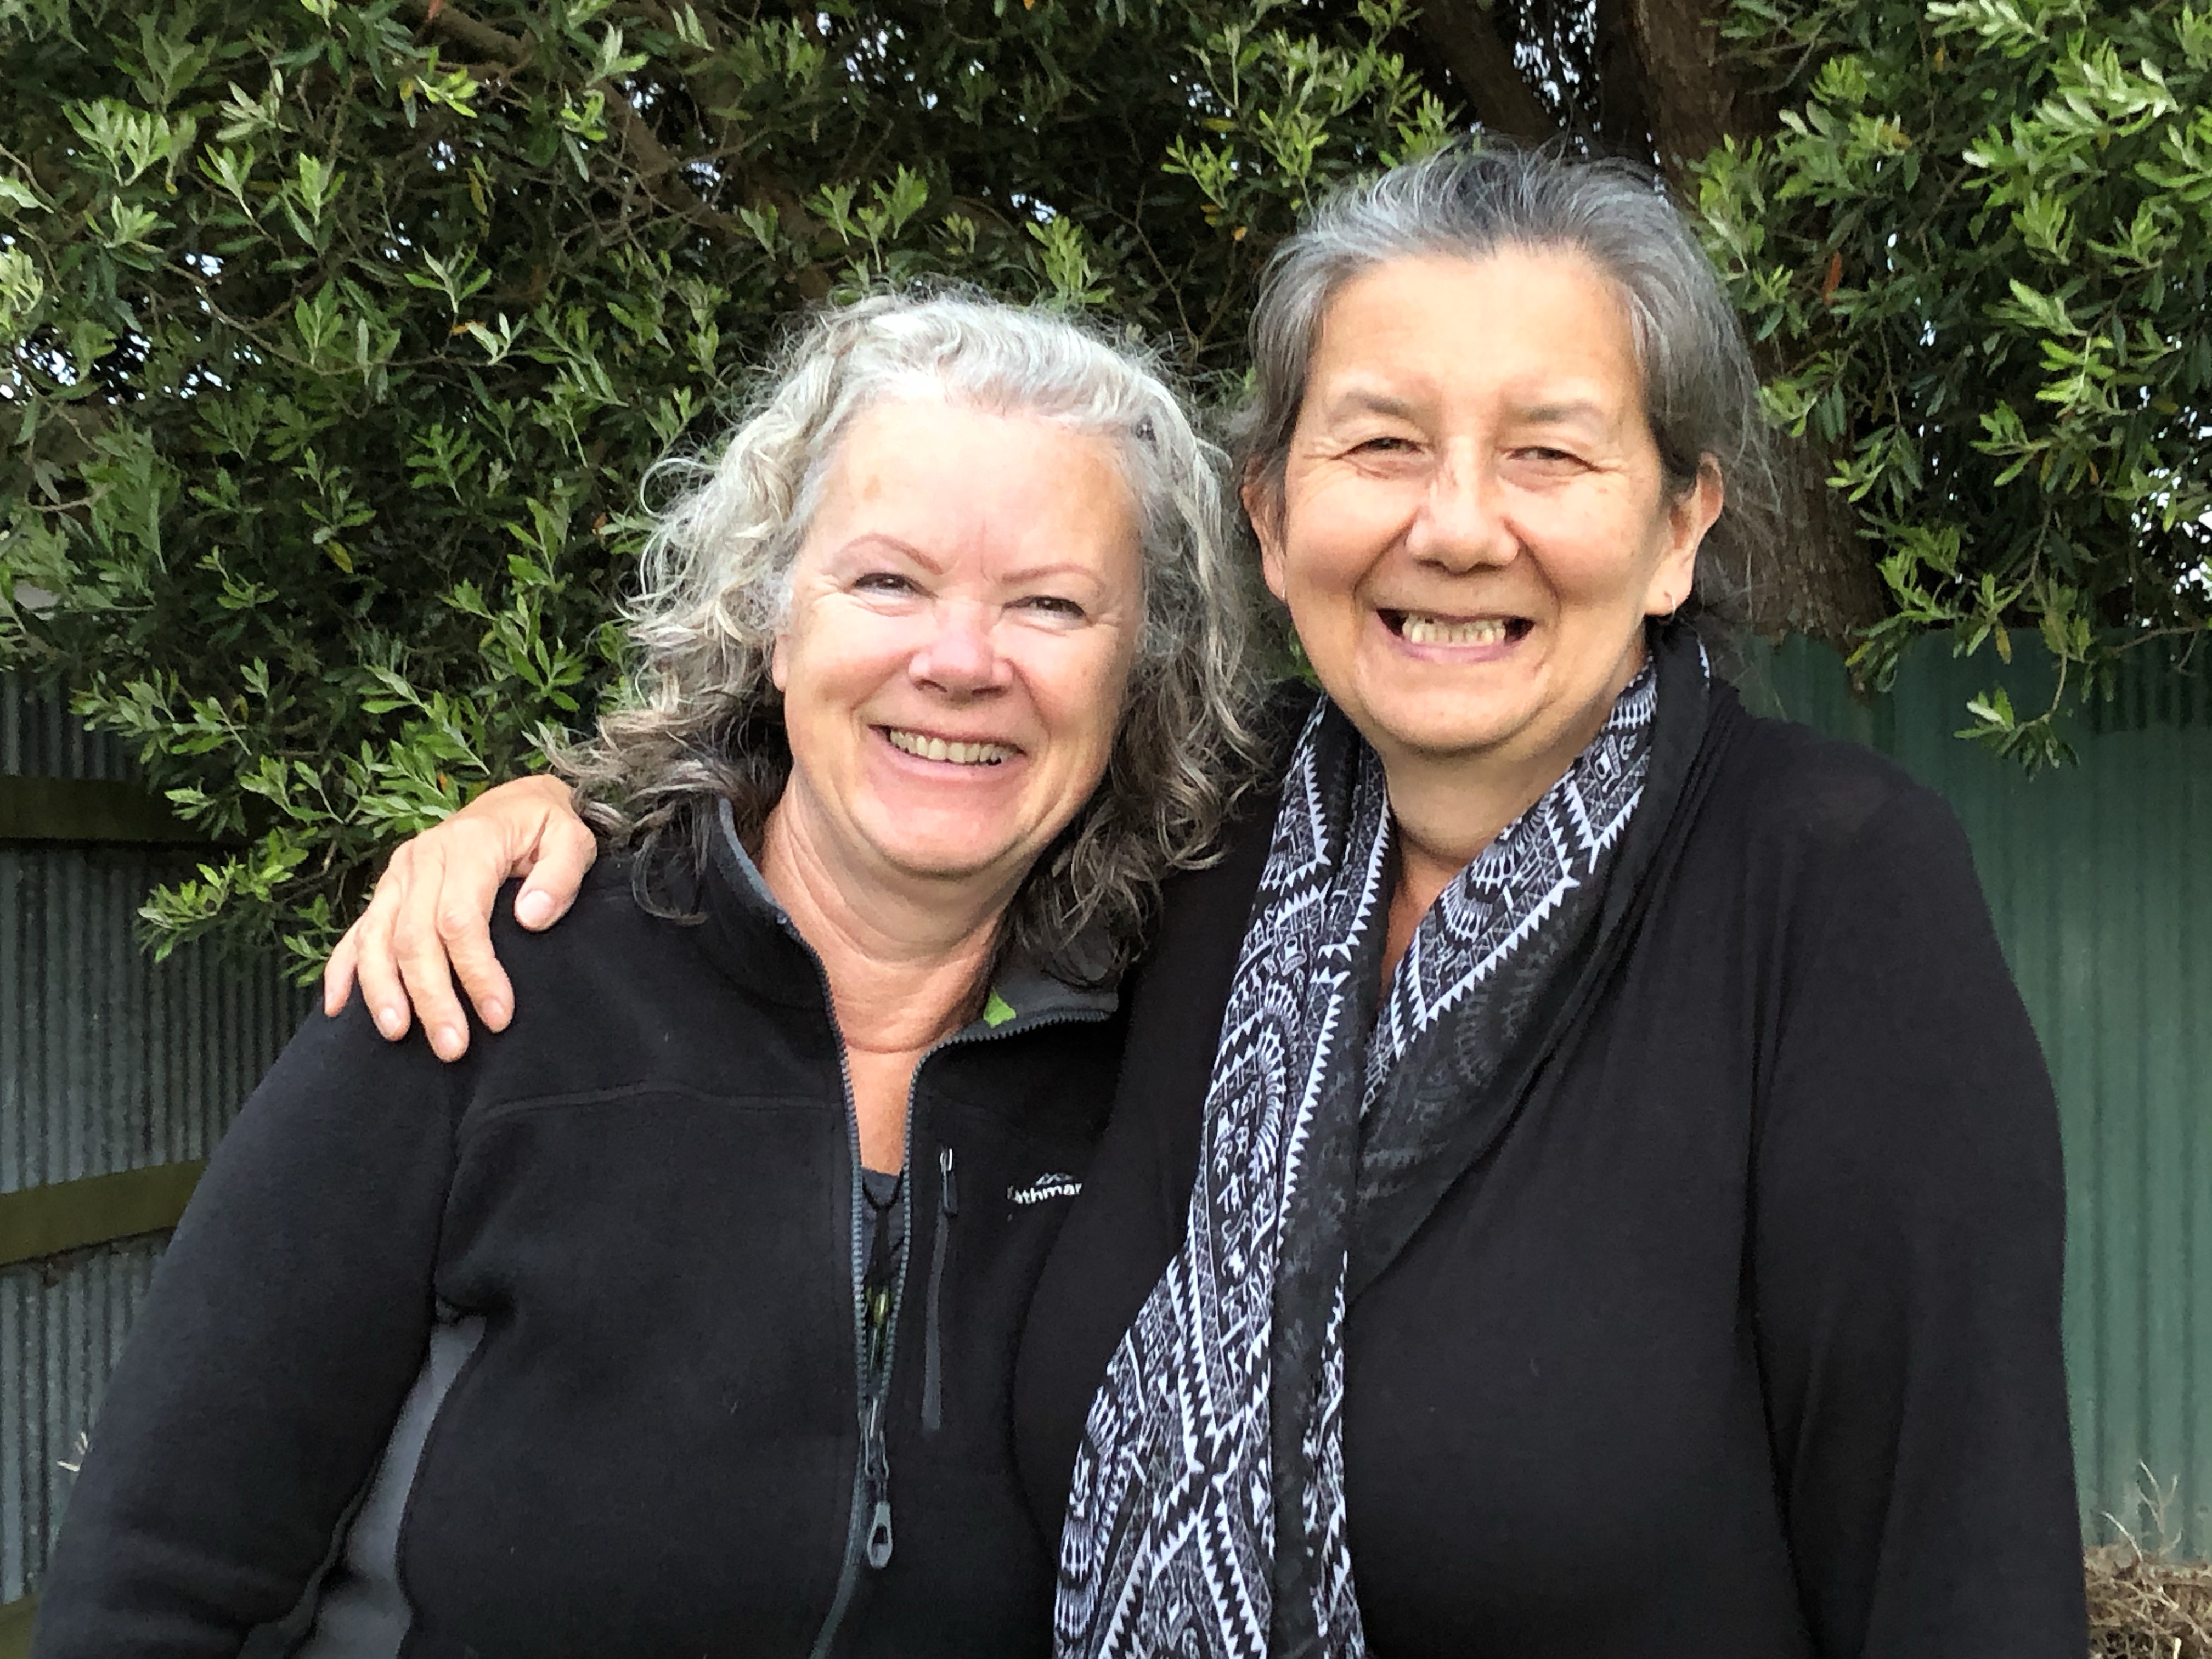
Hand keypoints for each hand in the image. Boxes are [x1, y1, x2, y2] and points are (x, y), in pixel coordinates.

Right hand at [322, 775, 596, 1060]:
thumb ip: (560, 875)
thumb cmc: (546, 827)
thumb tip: (531, 918)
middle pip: (414, 937)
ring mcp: (399, 875)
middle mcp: (423, 858)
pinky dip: (342, 970)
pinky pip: (357, 931)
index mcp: (468, 845)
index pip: (461, 920)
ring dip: (382, 990)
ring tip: (397, 1033)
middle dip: (430, 996)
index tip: (497, 1016)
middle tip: (452, 1046)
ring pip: (376, 938)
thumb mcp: (573, 838)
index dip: (476, 971)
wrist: (518, 802)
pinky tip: (336, 1008)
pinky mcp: (388, 890)